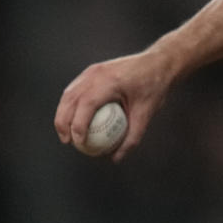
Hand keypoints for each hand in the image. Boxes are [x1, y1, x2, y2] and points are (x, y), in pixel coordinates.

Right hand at [54, 49, 174, 161]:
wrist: (159, 63)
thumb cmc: (155, 87)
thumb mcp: (147, 113)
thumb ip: (132, 137)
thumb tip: (116, 159)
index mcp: (111, 81)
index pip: (86, 104)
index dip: (78, 125)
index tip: (79, 143)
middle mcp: (98, 73)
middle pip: (70, 99)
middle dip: (63, 122)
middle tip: (68, 142)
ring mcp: (93, 70)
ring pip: (69, 94)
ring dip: (63, 114)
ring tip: (66, 134)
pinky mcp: (93, 71)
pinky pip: (75, 89)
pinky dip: (70, 105)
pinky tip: (73, 121)